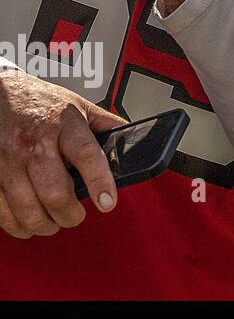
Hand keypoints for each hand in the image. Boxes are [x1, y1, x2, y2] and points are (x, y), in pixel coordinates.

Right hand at [0, 67, 123, 237]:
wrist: (0, 93)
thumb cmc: (42, 102)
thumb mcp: (80, 106)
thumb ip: (106, 125)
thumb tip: (135, 140)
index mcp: (64, 124)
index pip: (87, 155)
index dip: (100, 182)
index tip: (108, 202)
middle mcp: (35, 142)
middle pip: (55, 192)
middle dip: (70, 214)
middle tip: (77, 216)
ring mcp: (8, 160)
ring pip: (27, 207)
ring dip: (45, 224)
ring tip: (54, 222)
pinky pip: (2, 210)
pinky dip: (17, 224)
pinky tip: (28, 222)